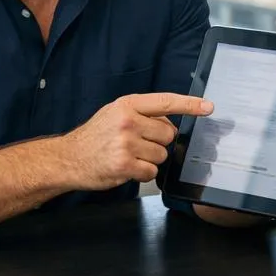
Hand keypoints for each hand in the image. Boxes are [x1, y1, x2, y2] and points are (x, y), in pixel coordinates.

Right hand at [64, 92, 212, 189]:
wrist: (67, 158)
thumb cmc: (94, 138)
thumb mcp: (114, 114)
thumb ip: (142, 114)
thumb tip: (171, 123)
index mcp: (127, 105)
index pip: (165, 101)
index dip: (190, 105)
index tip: (208, 107)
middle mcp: (128, 121)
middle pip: (168, 135)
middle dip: (158, 143)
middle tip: (136, 145)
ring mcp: (126, 143)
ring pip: (161, 155)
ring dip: (149, 160)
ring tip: (128, 156)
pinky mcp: (124, 164)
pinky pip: (151, 171)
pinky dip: (142, 174)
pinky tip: (126, 168)